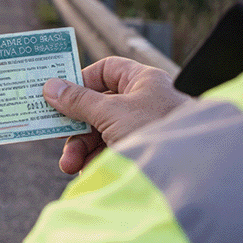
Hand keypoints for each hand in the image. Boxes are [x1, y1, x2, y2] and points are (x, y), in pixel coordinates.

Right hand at [42, 56, 191, 173]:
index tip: (59, 96)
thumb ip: (78, 101)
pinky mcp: (142, 154)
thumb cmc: (155, 130)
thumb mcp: (110, 113)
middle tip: (56, 137)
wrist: (193, 173)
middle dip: (76, 126)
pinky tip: (86, 173)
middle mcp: (143, 102)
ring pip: (101, 132)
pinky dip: (95, 161)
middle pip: (97, 106)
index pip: (106, 70)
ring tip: (70, 166)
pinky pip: (111, 152)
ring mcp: (143, 129)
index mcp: (141, 81)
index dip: (81, 81)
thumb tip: (49, 86)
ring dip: (81, 149)